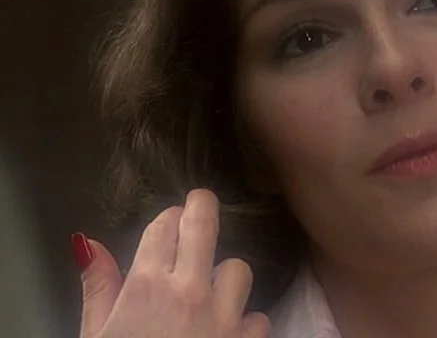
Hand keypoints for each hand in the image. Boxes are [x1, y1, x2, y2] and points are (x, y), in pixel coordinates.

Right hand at [76, 189, 270, 337]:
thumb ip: (98, 288)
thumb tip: (87, 243)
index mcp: (146, 288)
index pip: (163, 225)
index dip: (167, 219)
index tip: (169, 222)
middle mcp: (189, 292)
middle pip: (204, 223)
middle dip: (202, 206)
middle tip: (200, 203)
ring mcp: (225, 316)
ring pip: (239, 269)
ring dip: (227, 280)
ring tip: (211, 297)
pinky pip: (257, 317)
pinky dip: (244, 325)